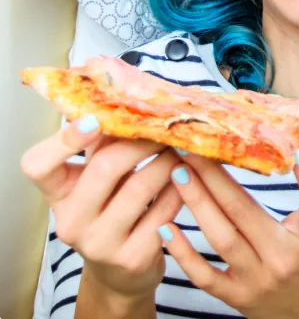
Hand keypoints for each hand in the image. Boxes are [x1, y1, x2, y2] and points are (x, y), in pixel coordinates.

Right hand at [20, 115, 183, 302]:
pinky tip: (186, 180)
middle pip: (104, 167)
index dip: (64, 140)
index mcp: (57, 195)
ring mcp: (100, 243)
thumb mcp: (99, 181)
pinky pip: (165, 209)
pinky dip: (181, 188)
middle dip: (141, 142)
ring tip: (178, 152)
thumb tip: (125, 101)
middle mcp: (71, 221)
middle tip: (163, 132)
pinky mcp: (132, 257)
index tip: (95, 120)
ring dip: (167, 162)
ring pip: (141, 186)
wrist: (122, 272)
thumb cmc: (112, 212)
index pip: (38, 166)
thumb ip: (104, 147)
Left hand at [160, 115, 298, 318]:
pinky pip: (204, 276)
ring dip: (196, 203)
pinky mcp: (238, 298)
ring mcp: (258, 281)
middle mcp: (285, 259)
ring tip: (177, 172)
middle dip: (215, 177)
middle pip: (246, 213)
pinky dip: (183, 252)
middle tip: (192, 147)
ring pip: (222, 239)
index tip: (293, 151)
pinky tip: (167, 225)